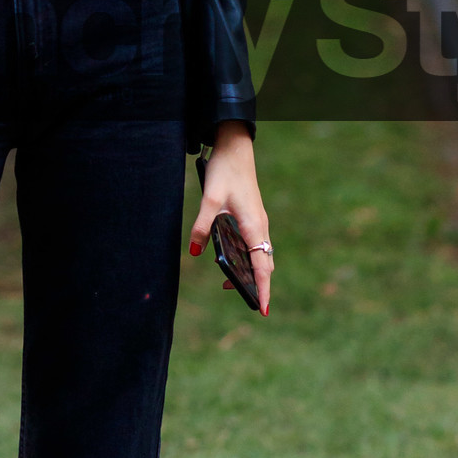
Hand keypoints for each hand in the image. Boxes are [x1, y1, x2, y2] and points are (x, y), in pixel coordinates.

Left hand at [188, 123, 271, 316]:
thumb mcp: (209, 199)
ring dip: (253, 272)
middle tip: (249, 303)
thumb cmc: (225, 171)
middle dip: (258, 285)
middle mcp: (261, 227)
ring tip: (233, 284)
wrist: (236, 148)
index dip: (263, 289)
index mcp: (254, 226)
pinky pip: (255, 245)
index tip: (263, 309)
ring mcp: (259, 222)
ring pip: (261, 255)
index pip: (262, 266)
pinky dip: (249, 258)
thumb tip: (194, 252)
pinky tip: (232, 260)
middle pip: (264, 264)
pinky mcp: (254, 217)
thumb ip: (201, 226)